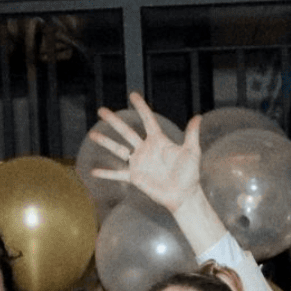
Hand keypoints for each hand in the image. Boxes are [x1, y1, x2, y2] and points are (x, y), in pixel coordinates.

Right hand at [87, 92, 202, 212]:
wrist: (183, 195)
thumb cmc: (189, 174)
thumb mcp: (192, 152)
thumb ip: (192, 135)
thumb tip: (199, 116)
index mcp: (158, 141)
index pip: (147, 120)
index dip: (141, 107)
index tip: (133, 95)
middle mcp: (145, 149)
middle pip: (126, 132)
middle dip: (114, 121)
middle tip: (101, 110)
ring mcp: (139, 163)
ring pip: (118, 150)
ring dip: (105, 142)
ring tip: (92, 134)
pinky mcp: (135, 177)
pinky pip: (117, 174)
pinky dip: (106, 173)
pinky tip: (93, 171)